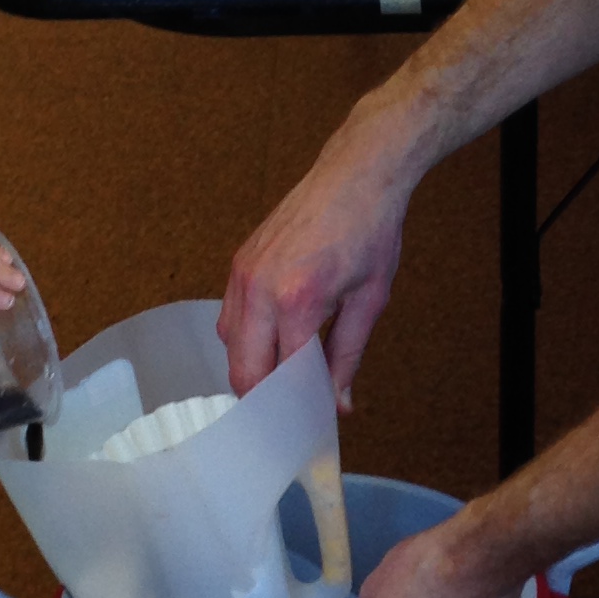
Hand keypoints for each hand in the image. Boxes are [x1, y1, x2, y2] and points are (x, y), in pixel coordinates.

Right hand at [219, 109, 416, 406]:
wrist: (356, 175)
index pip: (283, 376)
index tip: (310, 422)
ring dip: (252, 369)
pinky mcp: (238, 264)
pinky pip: (229, 319)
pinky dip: (246, 340)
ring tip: (285, 378)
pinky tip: (273, 342)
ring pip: (230, 347)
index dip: (296, 406)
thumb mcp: (369, 301)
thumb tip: (337, 404)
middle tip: (292, 411)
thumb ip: (347, 357)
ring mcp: (243, 274)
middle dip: (265, 399)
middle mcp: (259, 289)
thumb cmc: (370, 231)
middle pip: (243, 371)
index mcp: (297, 300)